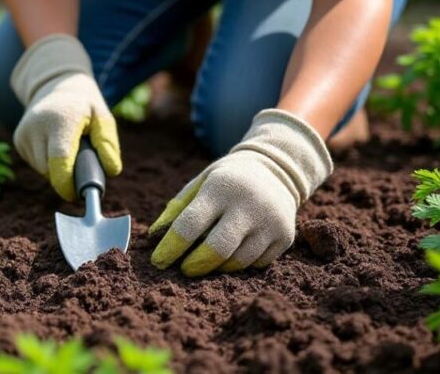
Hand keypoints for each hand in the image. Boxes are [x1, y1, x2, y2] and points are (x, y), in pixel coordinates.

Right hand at [10, 34, 121, 200]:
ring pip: (42, 169)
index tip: (76, 194)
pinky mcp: (19, 139)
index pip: (59, 159)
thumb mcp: (103, 117)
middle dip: (66, 176)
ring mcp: (24, 132)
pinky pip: (35, 164)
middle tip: (80, 165)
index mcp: (60, 120)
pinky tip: (54, 146)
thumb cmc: (84, 106)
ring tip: (68, 150)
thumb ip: (108, 143)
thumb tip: (111, 171)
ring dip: (56, 169)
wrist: (56, 86)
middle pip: (50, 169)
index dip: (66, 183)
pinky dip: (47, 163)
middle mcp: (37, 125)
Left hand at [149, 109, 332, 275]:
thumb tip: (154, 236)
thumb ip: (177, 208)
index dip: (171, 247)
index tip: (158, 261)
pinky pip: (257, 264)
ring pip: (239, 261)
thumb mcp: (200, 183)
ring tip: (207, 262)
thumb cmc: (226, 181)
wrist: (276, 170)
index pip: (190, 223)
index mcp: (221, 187)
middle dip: (196, 265)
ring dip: (217, 267)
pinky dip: (240, 265)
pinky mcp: (285, 237)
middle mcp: (249, 204)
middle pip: (218, 248)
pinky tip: (232, 255)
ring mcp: (271, 222)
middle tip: (184, 269)